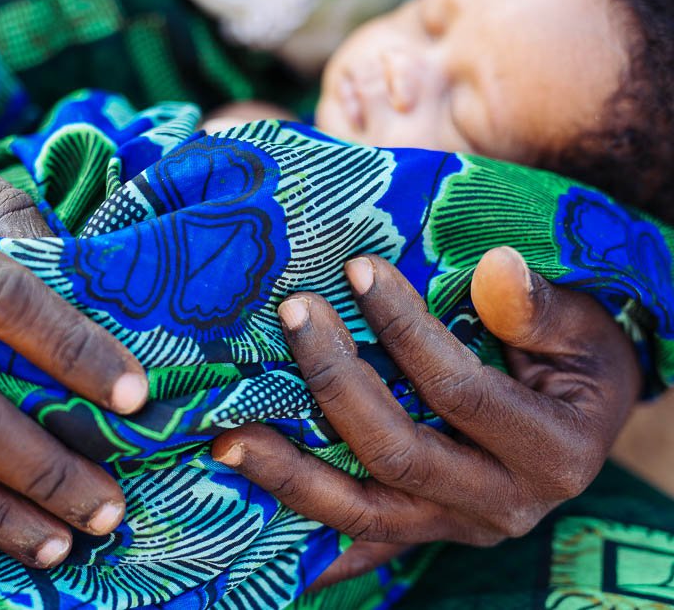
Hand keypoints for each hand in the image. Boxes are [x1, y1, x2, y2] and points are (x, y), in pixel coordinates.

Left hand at [212, 247, 640, 583]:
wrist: (584, 420)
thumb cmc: (579, 361)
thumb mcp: (581, 327)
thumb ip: (537, 308)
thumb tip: (496, 269)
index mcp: (549, 452)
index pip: (458, 391)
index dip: (405, 330)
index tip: (357, 270)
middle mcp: (502, 504)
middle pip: (397, 454)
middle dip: (336, 382)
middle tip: (292, 315)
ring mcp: (454, 528)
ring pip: (361, 513)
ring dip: (291, 475)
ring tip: (229, 437)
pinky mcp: (422, 534)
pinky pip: (353, 543)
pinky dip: (302, 535)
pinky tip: (247, 518)